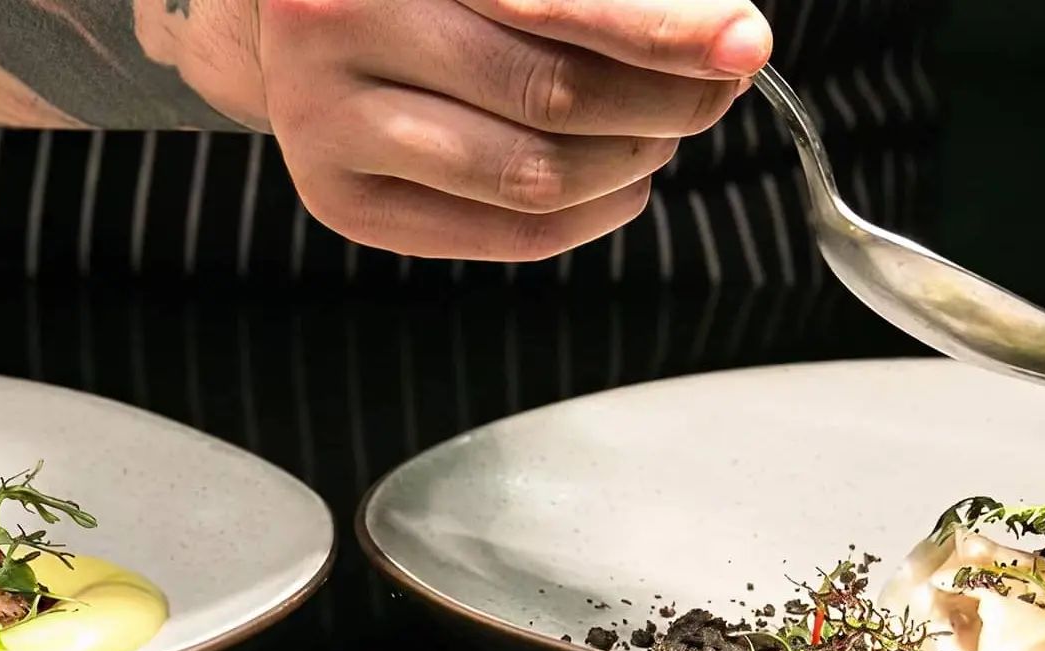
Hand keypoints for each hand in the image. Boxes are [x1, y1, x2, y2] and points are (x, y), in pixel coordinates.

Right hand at [251, 0, 768, 260]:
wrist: (298, 7)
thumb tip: (721, 35)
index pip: (553, 2)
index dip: (665, 30)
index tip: (745, 41)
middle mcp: (335, 22)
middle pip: (553, 94)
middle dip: (667, 100)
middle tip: (716, 87)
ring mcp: (324, 118)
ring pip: (534, 175)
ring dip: (633, 159)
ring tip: (661, 130)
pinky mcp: (337, 198)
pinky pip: (502, 233)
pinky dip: (592, 214)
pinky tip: (620, 179)